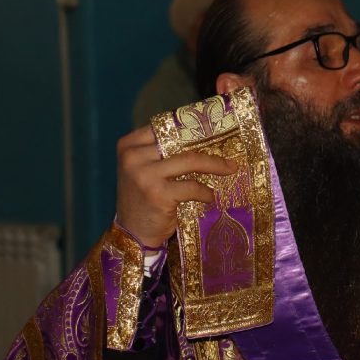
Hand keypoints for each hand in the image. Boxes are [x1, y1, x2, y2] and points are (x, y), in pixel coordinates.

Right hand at [115, 126, 236, 247]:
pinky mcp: (158, 194)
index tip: (211, 129)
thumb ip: (161, 153)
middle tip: (228, 151)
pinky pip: (191, 186)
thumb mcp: (144, 170)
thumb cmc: (143, 199)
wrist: (133, 233)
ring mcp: (144, 175)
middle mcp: (133, 156)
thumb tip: (201, 137)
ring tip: (230, 169)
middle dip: (208, 145)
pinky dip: (205, 192)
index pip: (164, 127)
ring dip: (215, 165)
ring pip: (190, 161)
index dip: (189, 127)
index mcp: (129, 145)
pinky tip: (210, 196)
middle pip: (179, 141)